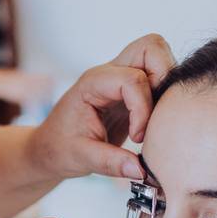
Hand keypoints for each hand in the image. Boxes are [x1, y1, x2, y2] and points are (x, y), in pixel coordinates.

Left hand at [27, 34, 175, 180]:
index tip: (137, 137)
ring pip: (157, 56)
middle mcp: (109, 73)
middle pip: (150, 47)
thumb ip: (111, 163)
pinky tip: (153, 121)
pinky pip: (158, 77)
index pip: (132, 80)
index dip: (142, 109)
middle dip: (164, 76)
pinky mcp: (131, 90)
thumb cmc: (60, 148)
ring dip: (165, 83)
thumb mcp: (81, 158)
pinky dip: (164, 93)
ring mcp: (121, 77)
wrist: (50, 148)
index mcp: (93, 83)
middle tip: (157, 113)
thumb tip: (141, 170)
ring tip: (156, 117)